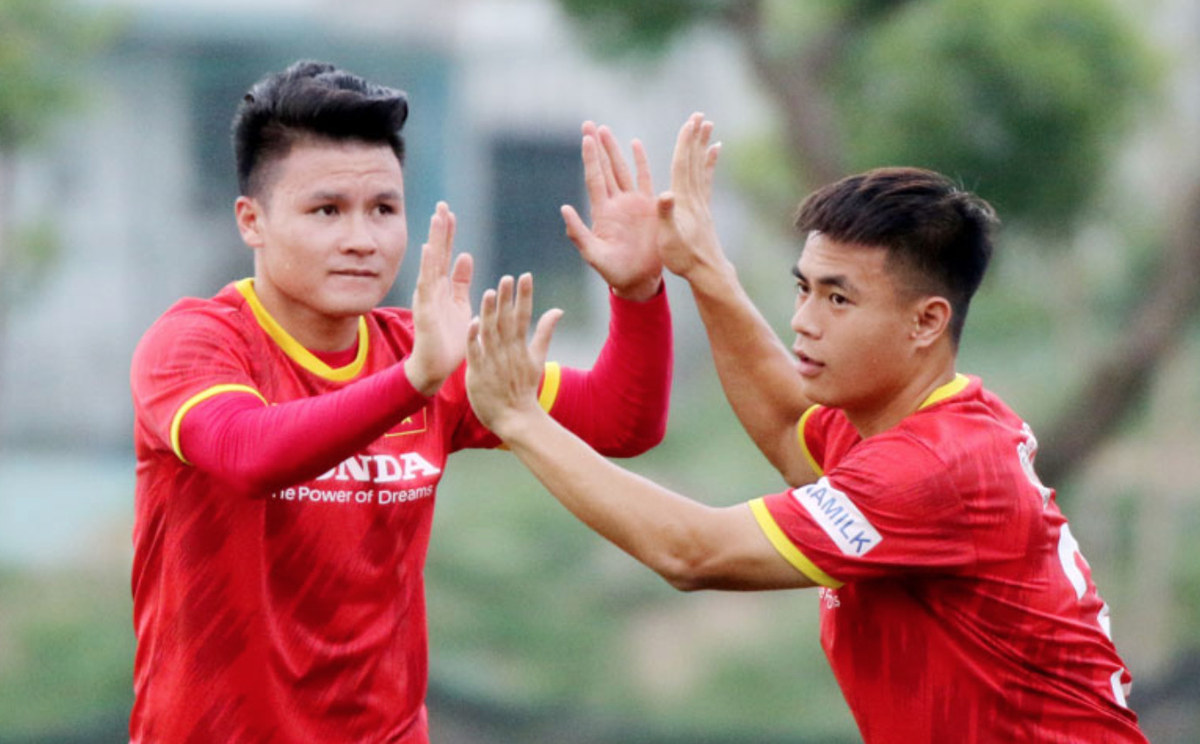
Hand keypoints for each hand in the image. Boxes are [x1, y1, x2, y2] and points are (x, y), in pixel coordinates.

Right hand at [405, 202, 473, 395]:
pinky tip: (428, 249)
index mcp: (442, 287)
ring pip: (431, 263)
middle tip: (442, 205)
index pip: (445, 255)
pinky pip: (426, 285)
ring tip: (437, 218)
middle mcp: (432, 288)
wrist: (436, 367)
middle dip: (440, 229)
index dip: (448, 234)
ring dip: (435, 241)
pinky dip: (428, 267)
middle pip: (437, 253)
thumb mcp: (461, 304)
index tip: (449, 212)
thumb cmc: (449, 338)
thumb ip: (461, 281)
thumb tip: (466, 256)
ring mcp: (427, 298)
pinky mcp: (425, 311)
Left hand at [465, 273, 562, 439]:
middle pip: (506, 321)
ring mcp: (493, 362)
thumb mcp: (537, 359)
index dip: (524, 296)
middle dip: (507, 299)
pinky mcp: (478, 373)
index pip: (523, 316)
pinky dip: (474, 339)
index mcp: (521, 347)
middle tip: (507, 278)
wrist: (515, 418)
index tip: (525, 276)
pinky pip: (475, 353)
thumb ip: (545, 333)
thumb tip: (558, 310)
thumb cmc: (524, 388)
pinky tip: (472, 322)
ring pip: (490, 333)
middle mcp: (507, 352)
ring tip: (489, 293)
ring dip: (490, 314)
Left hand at [561, 122, 662, 300]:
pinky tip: (635, 144)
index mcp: (602, 212)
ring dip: (614, 150)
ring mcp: (632, 204)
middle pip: (605, 168)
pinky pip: (645, 179)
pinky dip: (640, 162)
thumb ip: (578, 233)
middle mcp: (616, 203)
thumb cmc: (614, 272)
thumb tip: (564, 209)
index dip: (590, 158)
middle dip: (598, 146)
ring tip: (604, 129)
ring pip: (622, 170)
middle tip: (590, 124)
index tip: (585, 137)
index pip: (595, 178)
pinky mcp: (649, 207)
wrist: (638, 280)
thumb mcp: (593, 255)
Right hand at [657, 113, 723, 282]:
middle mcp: (694, 197)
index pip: (683, 165)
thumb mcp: (668, 238)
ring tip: (708, 126)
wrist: (706, 272)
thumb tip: (665, 194)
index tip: (690, 122)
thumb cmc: (683, 258)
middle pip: (694, 161)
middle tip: (700, 115)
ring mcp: (701, 203)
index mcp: (682, 201)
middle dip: (696, 137)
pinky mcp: (704, 210)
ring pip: (701, 167)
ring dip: (703, 145)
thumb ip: (666, 215)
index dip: (686, 142)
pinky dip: (709, 163)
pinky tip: (714, 153)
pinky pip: (706, 179)